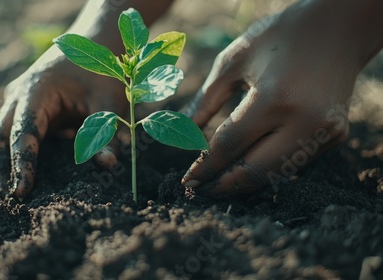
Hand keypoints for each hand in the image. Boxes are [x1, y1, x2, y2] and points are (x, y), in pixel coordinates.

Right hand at [0, 46, 126, 198]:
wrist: (95, 43)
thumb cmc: (103, 72)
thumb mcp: (108, 103)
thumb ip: (104, 134)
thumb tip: (107, 165)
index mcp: (37, 90)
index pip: (21, 133)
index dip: (21, 163)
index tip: (21, 191)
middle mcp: (20, 95)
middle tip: (7, 200)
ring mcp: (18, 99)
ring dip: (0, 163)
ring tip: (7, 194)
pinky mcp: (24, 106)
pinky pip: (9, 133)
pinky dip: (10, 154)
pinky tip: (17, 176)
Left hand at [182, 0, 382, 194]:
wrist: (339, 29)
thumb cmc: (279, 37)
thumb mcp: (234, 60)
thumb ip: (206, 99)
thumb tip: (183, 132)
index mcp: (274, 98)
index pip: (230, 145)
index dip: (205, 167)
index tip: (187, 181)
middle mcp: (304, 121)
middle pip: (255, 171)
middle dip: (223, 186)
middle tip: (199, 192)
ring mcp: (324, 132)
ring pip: (276, 174)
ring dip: (245, 184)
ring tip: (218, 184)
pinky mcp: (336, 136)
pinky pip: (293, 163)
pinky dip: (267, 169)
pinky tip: (247, 168)